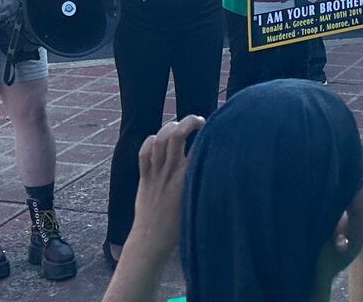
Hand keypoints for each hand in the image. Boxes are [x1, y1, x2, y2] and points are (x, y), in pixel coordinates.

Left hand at [129, 115, 205, 258]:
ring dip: (170, 128)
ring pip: (159, 140)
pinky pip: (144, 152)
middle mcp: (170, 172)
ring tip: (179, 127)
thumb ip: (203, 183)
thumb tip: (218, 169)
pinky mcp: (144, 178)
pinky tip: (158, 139)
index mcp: (186, 178)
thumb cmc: (178, 227)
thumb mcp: (197, 202)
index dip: (206, 133)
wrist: (151, 240)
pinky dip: (150, 141)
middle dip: (188, 121)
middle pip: (176, 135)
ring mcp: (155, 173)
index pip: (199, 146)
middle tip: (198, 122)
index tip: (213, 129)